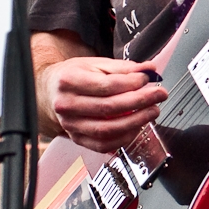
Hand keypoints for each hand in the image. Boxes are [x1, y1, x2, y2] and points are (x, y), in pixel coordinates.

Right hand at [39, 55, 166, 153]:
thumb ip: (123, 68)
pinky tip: (137, 127)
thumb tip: (149, 70)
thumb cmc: (74, 76)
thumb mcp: (95, 64)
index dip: (132, 83)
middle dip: (140, 102)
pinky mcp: (76, 139)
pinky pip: (103, 145)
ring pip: (107, 130)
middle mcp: (67, 105)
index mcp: (70, 81)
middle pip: (109, 108)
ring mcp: (70, 125)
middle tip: (159, 95)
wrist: (50, 92)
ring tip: (152, 112)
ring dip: (136, 122)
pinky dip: (124, 138)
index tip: (148, 79)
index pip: (107, 85)